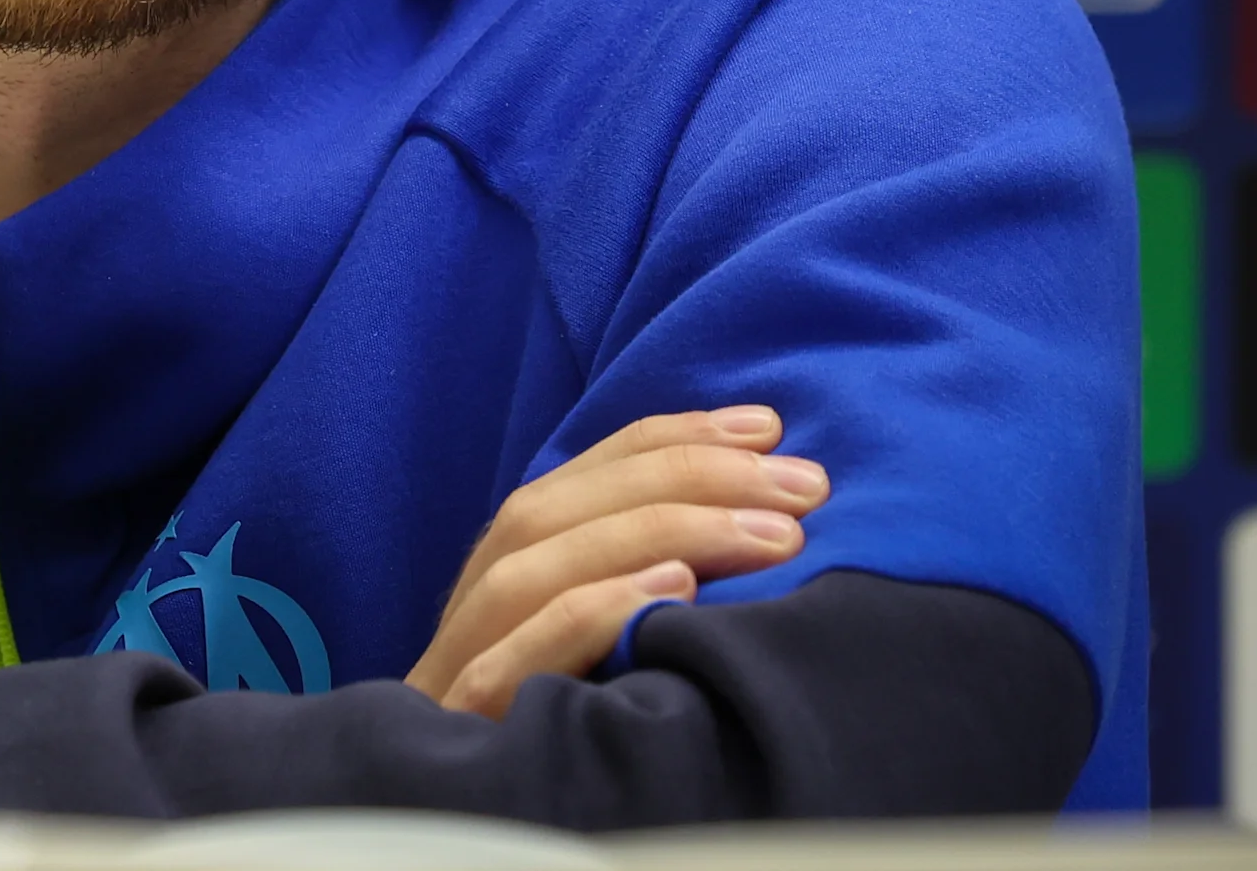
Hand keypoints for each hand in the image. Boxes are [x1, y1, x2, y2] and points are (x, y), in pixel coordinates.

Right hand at [404, 405, 830, 720]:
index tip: (768, 427)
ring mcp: (458, 672)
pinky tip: (673, 591)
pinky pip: (513, 660)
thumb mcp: (606, 666)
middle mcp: (470, 612)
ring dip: (654, 531)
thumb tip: (765, 529)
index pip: (577, 480)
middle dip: (682, 476)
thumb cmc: (563, 757)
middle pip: (552, 509)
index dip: (669, 439)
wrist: (455, 845)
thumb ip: (646, 595)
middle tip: (801, 485)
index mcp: (503, 582)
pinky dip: (590, 611)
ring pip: (531, 567)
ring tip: (769, 535)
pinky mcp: (463, 734)